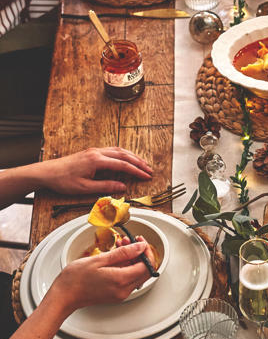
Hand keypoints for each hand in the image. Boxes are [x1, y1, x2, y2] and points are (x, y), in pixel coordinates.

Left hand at [35, 147, 151, 194]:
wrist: (47, 172)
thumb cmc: (63, 180)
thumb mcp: (85, 187)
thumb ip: (105, 186)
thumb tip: (122, 186)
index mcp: (96, 160)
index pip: (123, 164)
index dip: (136, 171)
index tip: (146, 176)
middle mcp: (97, 153)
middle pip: (124, 155)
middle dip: (139, 162)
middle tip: (149, 170)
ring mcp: (94, 151)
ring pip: (119, 151)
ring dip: (132, 157)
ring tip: (142, 164)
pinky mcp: (92, 152)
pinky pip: (112, 151)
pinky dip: (123, 155)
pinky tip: (127, 159)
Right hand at [49, 240, 151, 312]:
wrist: (63, 297)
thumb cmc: (75, 279)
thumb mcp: (99, 260)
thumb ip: (123, 253)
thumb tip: (140, 247)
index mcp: (121, 280)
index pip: (147, 265)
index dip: (147, 251)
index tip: (140, 241)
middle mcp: (124, 290)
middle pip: (145, 270)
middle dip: (140, 253)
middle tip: (131, 241)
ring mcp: (121, 293)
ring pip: (137, 273)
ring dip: (133, 258)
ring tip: (121, 245)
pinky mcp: (116, 294)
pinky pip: (128, 278)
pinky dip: (126, 265)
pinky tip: (116, 256)